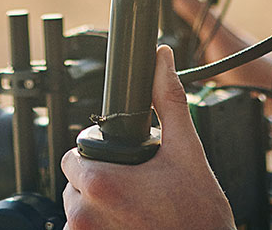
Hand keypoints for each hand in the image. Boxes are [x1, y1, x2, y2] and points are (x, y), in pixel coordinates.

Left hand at [60, 45, 235, 229]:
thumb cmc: (200, 215)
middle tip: (135, 190)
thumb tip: (161, 59)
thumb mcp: (187, 151)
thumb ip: (168, 100)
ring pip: (78, 214)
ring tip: (135, 211)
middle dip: (100, 184)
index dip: (97, 157)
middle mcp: (84, 216)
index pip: (71, 158)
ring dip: (100, 211)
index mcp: (101, 183)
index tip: (122, 166)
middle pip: (74, 187)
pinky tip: (130, 226)